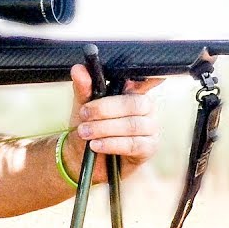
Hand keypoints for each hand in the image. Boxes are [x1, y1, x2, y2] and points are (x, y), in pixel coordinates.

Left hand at [64, 64, 163, 181]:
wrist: (81, 158)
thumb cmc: (88, 128)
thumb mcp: (82, 106)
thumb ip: (83, 88)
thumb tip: (78, 69)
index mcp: (133, 93)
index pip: (145, 81)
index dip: (146, 79)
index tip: (129, 82)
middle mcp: (145, 109)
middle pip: (135, 103)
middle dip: (106, 109)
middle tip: (84, 115)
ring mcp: (150, 128)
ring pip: (133, 125)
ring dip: (105, 128)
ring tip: (85, 132)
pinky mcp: (149, 148)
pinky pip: (133, 144)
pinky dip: (112, 144)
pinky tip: (96, 145)